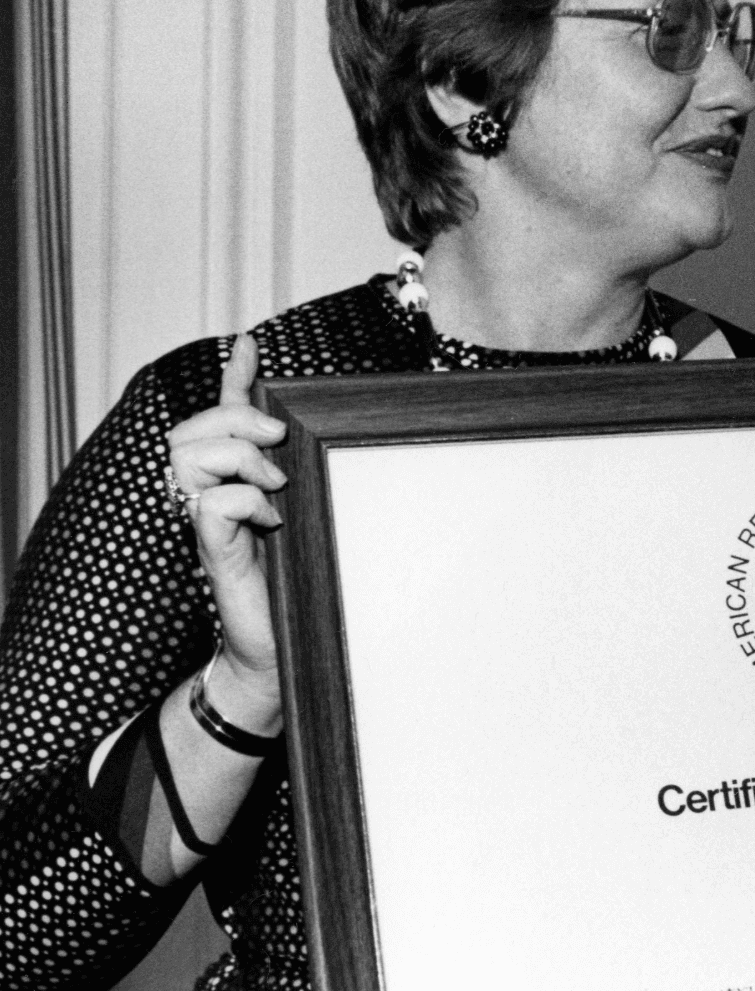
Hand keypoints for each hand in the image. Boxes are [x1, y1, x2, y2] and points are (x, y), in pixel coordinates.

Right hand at [165, 334, 286, 711]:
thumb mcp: (311, 516)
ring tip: (277, 482)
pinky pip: (209, 505)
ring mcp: (205, 523)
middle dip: (238, 418)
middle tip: (281, 439)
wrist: (283, 647)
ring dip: (239, 455)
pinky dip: (242, 501)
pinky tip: (271, 518)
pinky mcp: (212, 552)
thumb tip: (328, 438)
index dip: (233, 378)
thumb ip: (307, 478)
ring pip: (188, 456)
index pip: (222, 417)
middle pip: (191, 428)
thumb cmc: (298, 586)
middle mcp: (210, 496)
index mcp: (234, 482)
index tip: (249, 343)